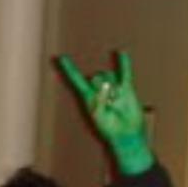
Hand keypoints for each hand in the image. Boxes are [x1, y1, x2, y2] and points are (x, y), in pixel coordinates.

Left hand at [58, 51, 153, 174]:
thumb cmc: (109, 128)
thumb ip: (99, 100)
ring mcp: (113, 88)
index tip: (61, 57)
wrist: (126, 134)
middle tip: (108, 102)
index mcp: (88, 96)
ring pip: (109, 76)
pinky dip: (124, 63)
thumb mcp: (98, 115)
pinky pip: (125, 73)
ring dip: (112, 89)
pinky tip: (121, 52)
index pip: (77, 79)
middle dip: (101, 87)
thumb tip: (106, 85)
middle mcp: (99, 90)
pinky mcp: (126, 89)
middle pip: (96, 77)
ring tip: (116, 102)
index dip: (69, 69)